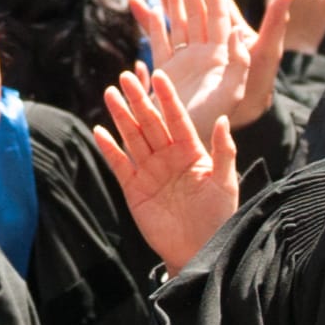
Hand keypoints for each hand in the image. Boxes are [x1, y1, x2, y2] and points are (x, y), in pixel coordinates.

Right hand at [90, 70, 242, 269]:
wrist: (199, 249)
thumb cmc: (218, 217)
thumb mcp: (225, 183)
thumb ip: (224, 151)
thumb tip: (222, 120)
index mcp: (192, 152)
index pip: (177, 118)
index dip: (168, 98)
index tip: (160, 75)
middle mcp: (169, 157)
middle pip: (151, 123)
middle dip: (138, 99)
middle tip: (125, 76)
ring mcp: (150, 172)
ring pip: (133, 138)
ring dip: (121, 116)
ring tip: (110, 94)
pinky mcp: (134, 189)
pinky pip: (119, 165)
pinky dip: (109, 149)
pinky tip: (99, 131)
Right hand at [141, 0, 286, 134]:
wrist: (213, 133)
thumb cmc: (241, 104)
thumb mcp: (256, 67)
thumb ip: (267, 31)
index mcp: (226, 42)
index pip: (216, 4)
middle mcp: (206, 45)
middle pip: (192, 2)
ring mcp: (187, 55)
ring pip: (173, 13)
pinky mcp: (170, 68)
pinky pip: (157, 36)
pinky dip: (147, 18)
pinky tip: (136, 0)